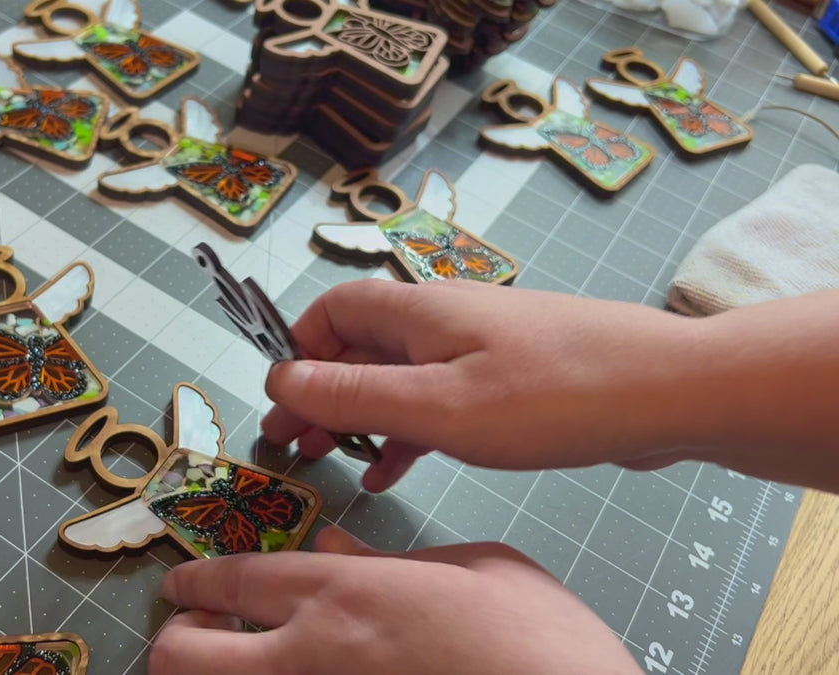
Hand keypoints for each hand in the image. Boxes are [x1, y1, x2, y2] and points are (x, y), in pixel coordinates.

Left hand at [150, 526, 641, 674]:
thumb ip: (393, 558)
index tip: (179, 584)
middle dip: (174, 639)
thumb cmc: (543, 646)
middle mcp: (310, 658)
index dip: (194, 580)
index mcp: (345, 595)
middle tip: (193, 631)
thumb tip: (337, 551)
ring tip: (228, 663)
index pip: (235, 579)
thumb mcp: (480, 570)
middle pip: (184, 655)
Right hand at [262, 279, 705, 490]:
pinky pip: (440, 401)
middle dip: (319, 392)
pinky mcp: (510, 381)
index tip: (280, 400)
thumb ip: (355, 396)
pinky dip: (408, 431)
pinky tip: (394, 469)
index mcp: (418, 312)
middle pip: (361, 346)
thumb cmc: (550, 397)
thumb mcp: (438, 406)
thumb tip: (280, 380)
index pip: (334, 310)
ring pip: (399, 377)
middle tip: (289, 444)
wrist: (668, 391)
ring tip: (328, 462)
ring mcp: (480, 349)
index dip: (297, 349)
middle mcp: (443, 320)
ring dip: (359, 416)